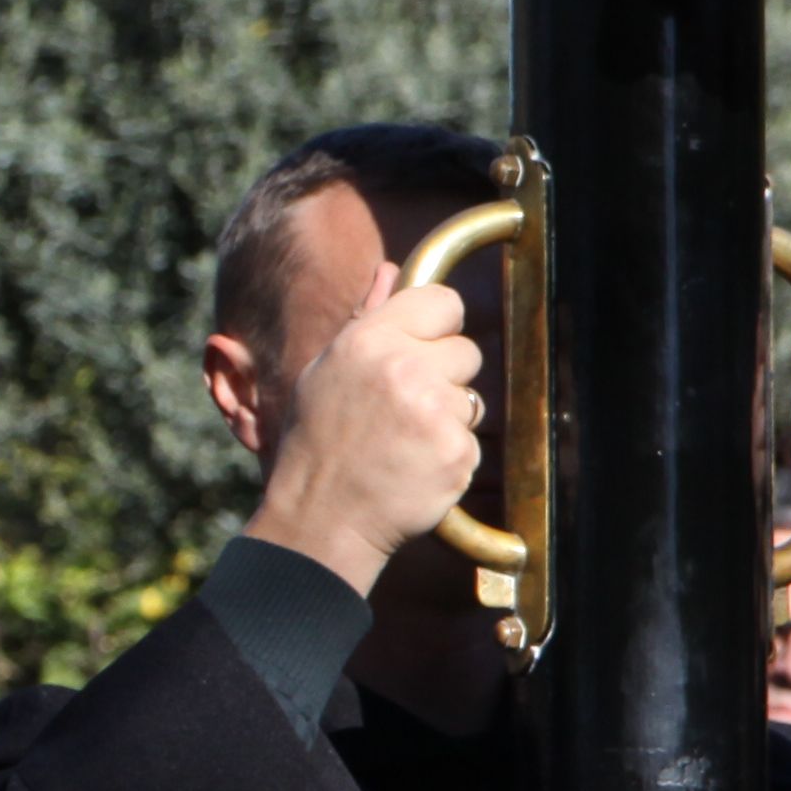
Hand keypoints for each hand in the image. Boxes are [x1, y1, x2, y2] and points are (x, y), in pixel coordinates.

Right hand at [244, 267, 482, 596]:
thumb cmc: (318, 443)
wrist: (321, 517)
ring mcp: (434, 411)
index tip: (425, 348)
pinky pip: (471, 441)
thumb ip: (367, 319)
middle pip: (466, 351)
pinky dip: (450, 456)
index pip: (443, 302)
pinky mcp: (456, 451)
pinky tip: (414, 467)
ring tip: (404, 442)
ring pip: (472, 399)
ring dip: (448, 419)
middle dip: (445, 379)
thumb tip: (390, 272)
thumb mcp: (326, 372)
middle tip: (405, 410)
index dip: (439, 326)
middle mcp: (404, 368)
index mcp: (369, 340)